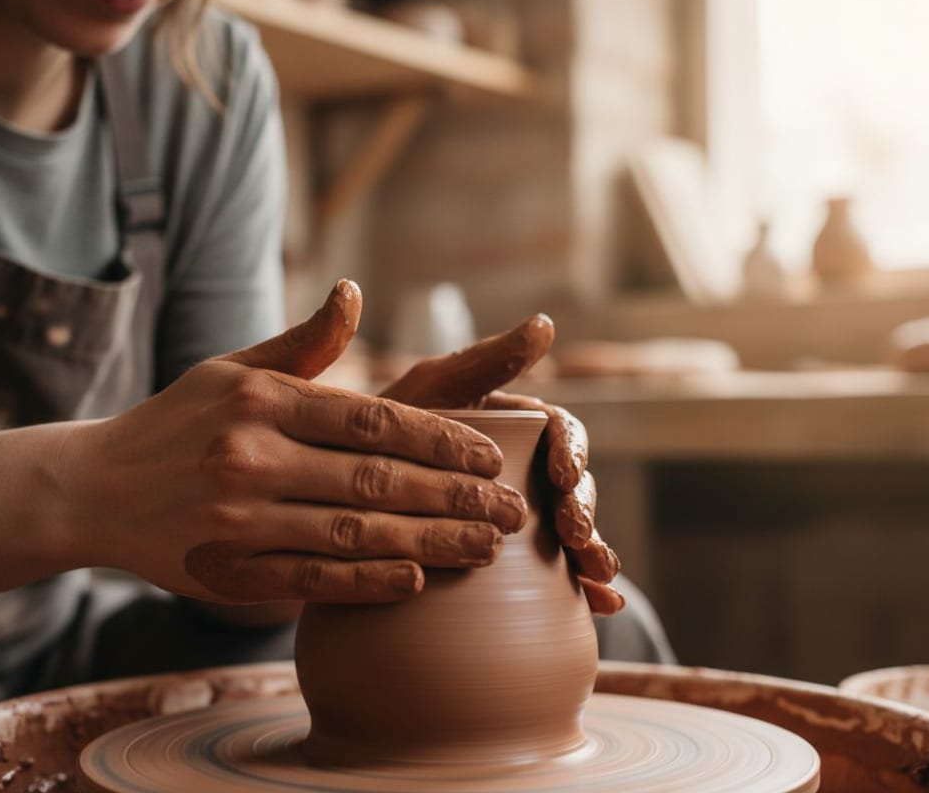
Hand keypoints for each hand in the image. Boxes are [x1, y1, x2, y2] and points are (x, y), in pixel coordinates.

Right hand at [65, 281, 526, 604]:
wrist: (91, 488)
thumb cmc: (177, 421)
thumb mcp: (230, 368)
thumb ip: (302, 342)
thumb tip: (354, 292)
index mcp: (264, 399)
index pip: (374, 420)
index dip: (440, 440)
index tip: (491, 456)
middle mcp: (252, 456)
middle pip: (377, 481)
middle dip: (455, 497)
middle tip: (513, 511)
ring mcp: (239, 518)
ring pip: (355, 536)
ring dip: (430, 544)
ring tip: (487, 549)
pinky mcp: (229, 570)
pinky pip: (313, 581)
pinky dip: (369, 584)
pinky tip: (418, 582)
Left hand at [379, 316, 624, 615]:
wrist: (325, 501)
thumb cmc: (373, 432)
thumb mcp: (426, 394)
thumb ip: (478, 362)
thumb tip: (546, 324)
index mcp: (510, 425)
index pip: (559, 431)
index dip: (572, 450)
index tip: (563, 475)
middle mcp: (520, 470)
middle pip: (571, 486)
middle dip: (583, 508)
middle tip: (575, 533)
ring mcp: (514, 518)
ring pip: (570, 532)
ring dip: (592, 550)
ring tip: (597, 574)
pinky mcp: (506, 564)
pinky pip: (552, 578)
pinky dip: (584, 589)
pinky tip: (603, 605)